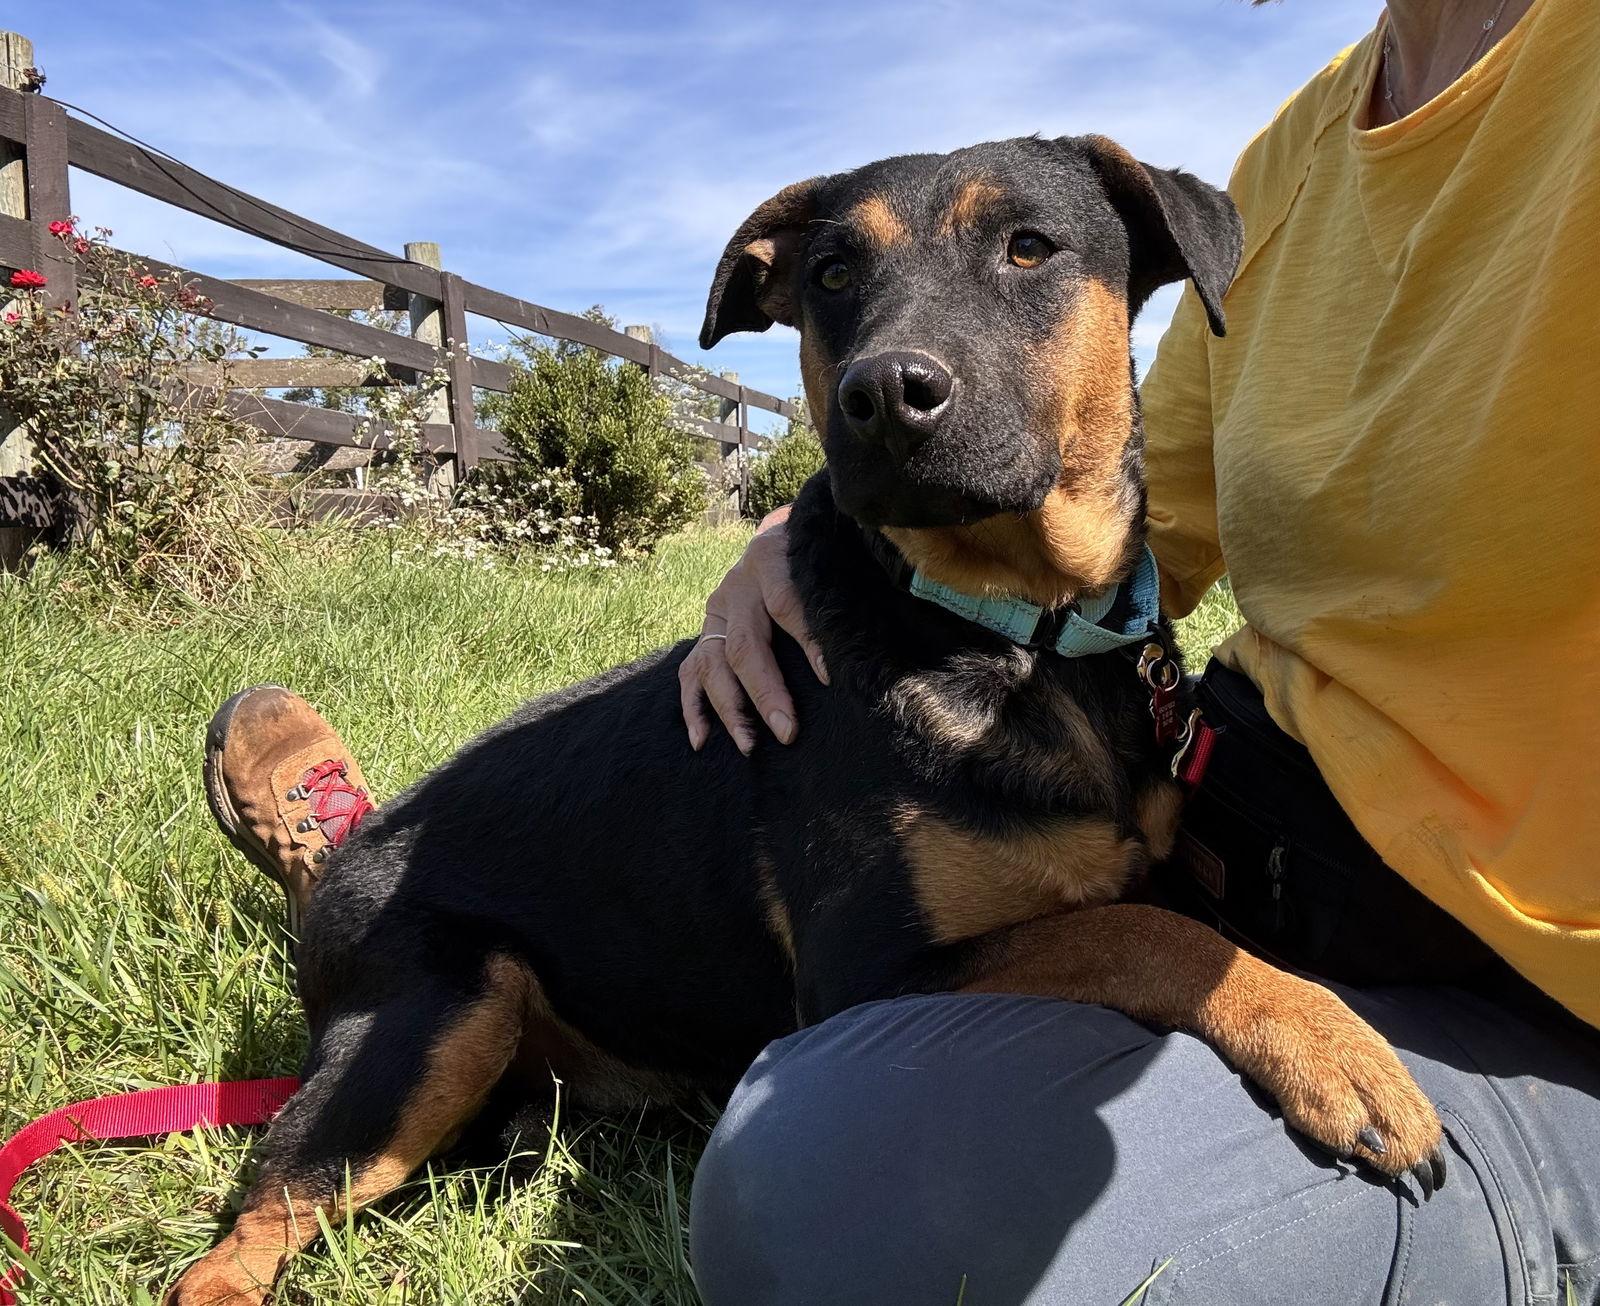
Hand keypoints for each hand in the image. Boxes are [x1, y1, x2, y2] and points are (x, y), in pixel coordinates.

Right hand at [678, 506, 827, 753]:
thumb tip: (857, 642)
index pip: (786, 605)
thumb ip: (837, 592)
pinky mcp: (706, 631)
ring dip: (729, 707)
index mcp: (770, 562)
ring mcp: (716, 611)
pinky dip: (694, 707)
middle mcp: (737, 587)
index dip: (806, 641)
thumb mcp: (825, 562)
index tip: (827, 677)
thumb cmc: (813, 556)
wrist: (782, 535)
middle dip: (765, 692)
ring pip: (712, 663)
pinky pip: (691, 671)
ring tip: (749, 744)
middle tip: (787, 731)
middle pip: (744, 645)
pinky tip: (701, 740)